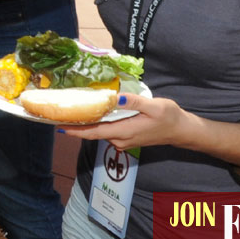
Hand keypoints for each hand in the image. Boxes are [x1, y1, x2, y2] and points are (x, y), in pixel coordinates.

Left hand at [58, 93, 190, 149]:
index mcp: (123, 131)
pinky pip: (105, 131)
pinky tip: (90, 113)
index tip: (58, 125)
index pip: (93, 132)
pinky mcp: (125, 138)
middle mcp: (119, 139)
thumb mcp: (153, 106)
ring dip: (85, 124)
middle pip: (92, 133)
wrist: (181, 131)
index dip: (75, 130)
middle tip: (58, 112)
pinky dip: (95, 123)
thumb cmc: (168, 117)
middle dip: (75, 124)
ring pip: (98, 132)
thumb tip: (114, 97)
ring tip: (70, 110)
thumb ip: (132, 102)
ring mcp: (122, 140)